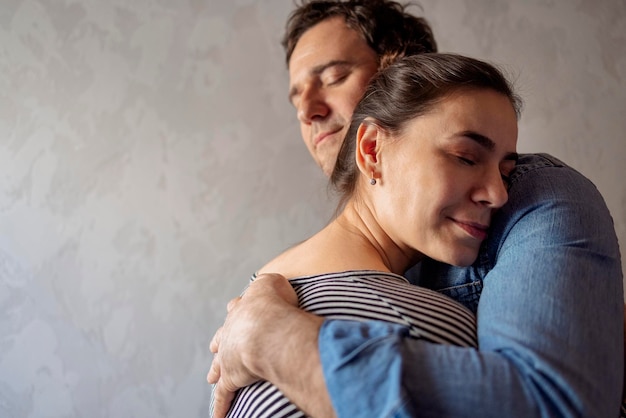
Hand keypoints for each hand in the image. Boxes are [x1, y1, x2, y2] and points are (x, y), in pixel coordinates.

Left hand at [207, 273, 298, 417]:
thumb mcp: (273, 283)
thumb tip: (273, 288)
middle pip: (221, 338)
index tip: (235, 309)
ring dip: (215, 371)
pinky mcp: (230, 377)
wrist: (265, 327)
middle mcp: (231, 332)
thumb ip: (271, 284)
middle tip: (214, 346)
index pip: (236, 309)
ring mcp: (228, 356)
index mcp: (242, 310)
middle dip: (219, 342)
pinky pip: (224, 395)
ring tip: (210, 378)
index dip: (237, 310)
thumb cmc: (274, 304)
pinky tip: (217, 416)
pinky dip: (220, 406)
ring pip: (218, 365)